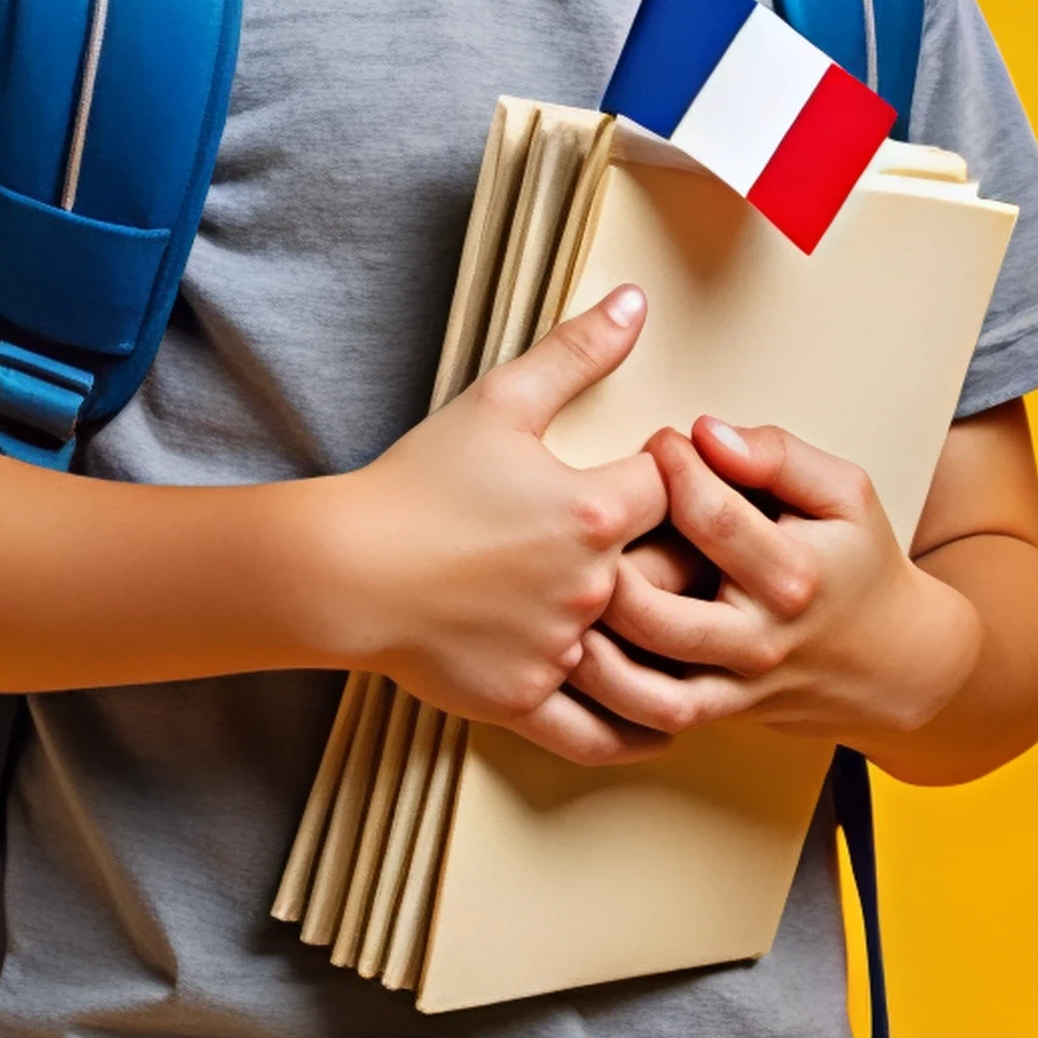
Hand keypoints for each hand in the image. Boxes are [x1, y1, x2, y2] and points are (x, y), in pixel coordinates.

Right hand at [308, 286, 671, 766]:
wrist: (344, 567)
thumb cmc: (417, 482)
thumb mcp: (499, 402)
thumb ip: (576, 352)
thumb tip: (635, 303)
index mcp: (591, 510)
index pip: (676, 492)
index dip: (675, 480)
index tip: (662, 478)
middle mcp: (589, 586)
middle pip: (676, 579)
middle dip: (683, 567)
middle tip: (684, 556)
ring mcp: (560, 652)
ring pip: (647, 660)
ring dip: (672, 650)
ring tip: (694, 640)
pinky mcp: (526, 701)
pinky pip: (601, 734)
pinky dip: (638, 732)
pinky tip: (664, 722)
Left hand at [565, 415, 983, 754]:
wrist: (890, 663)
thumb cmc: (857, 562)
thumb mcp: (844, 492)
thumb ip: (777, 455)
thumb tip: (707, 432)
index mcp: (794, 575)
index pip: (710, 516)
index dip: (670, 466)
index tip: (659, 440)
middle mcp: (760, 639)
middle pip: (653, 608)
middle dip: (604, 555)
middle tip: (588, 513)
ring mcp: (734, 684)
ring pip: (637, 678)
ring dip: (586, 635)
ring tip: (559, 585)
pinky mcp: (716, 712)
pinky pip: (646, 715)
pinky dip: (605, 692)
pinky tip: (574, 647)